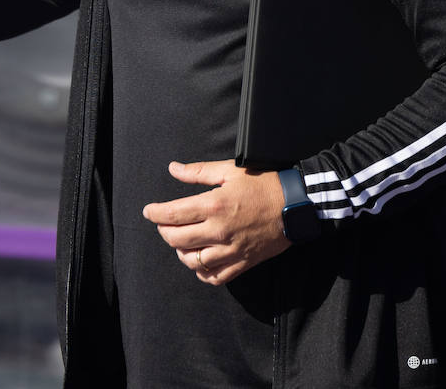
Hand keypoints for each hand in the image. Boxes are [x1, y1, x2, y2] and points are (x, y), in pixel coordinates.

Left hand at [141, 160, 288, 285]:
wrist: (296, 204)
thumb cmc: (264, 183)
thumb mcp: (229, 171)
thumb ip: (198, 172)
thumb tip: (173, 169)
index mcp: (214, 205)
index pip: (173, 214)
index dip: (155, 214)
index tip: (148, 211)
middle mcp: (219, 231)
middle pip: (177, 240)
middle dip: (164, 231)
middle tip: (164, 224)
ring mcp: (231, 250)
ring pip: (193, 261)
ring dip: (181, 252)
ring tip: (181, 242)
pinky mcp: (243, 262)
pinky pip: (215, 277)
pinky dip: (202, 272)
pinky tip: (200, 261)